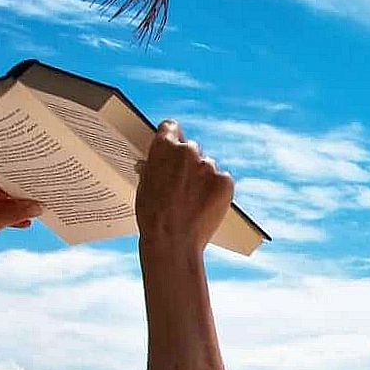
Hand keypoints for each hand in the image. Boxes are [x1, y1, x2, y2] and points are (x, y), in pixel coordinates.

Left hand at [0, 171, 39, 276]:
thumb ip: (14, 213)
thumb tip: (38, 206)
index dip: (18, 173)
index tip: (38, 175)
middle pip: (2, 185)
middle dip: (21, 191)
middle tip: (44, 192)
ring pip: (2, 200)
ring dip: (18, 206)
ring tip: (40, 208)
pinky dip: (11, 217)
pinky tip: (26, 222)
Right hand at [136, 121, 233, 256]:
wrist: (172, 241)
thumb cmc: (152, 216)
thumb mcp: (144, 186)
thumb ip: (152, 167)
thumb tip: (154, 162)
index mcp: (164, 147)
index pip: (170, 128)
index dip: (170, 136)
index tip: (171, 143)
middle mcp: (188, 151)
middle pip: (190, 148)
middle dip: (186, 161)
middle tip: (181, 182)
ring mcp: (209, 165)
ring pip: (207, 165)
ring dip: (202, 176)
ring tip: (192, 199)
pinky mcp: (225, 180)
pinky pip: (221, 179)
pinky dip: (216, 189)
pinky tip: (205, 204)